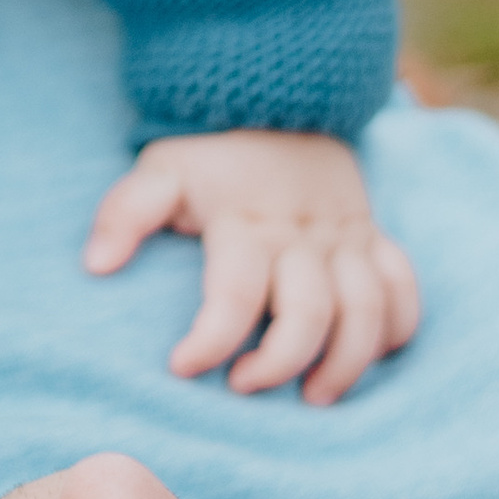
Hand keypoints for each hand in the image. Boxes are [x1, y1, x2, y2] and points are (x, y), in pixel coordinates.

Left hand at [84, 128, 417, 405]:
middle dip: (281, 363)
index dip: (210, 341)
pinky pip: (403, 287)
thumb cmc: (210, 156)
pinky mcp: (374, 236)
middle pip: (309, 312)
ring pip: (366, 309)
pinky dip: (397, 327)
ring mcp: (345, 236)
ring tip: (313, 397)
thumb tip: (95, 266)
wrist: (277, 101)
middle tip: (244, 387)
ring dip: (346, 363)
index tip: (182, 368)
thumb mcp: (159, 171)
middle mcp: (301, 233)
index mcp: (245, 222)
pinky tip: (372, 357)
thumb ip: (125, 213)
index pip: (234, 293)